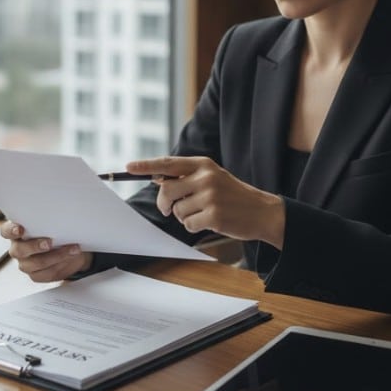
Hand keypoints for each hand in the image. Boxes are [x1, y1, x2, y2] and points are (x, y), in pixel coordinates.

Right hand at [0, 221, 93, 281]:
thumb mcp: (52, 221)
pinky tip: (70, 257)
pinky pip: (46, 273)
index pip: (6, 231)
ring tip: (72, 249)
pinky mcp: (36, 275)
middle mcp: (18, 249)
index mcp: (16, 232)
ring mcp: (26, 264)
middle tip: (49, 242)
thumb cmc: (56, 230)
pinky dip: (61, 264)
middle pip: (19, 250)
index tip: (20, 229)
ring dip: (56, 256)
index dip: (11, 231)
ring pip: (35, 263)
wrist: (69, 247)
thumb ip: (48, 219)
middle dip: (35, 246)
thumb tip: (58, 214)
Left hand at [126, 156, 285, 248]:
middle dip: (164, 203)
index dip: (145, 166)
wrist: (262, 211)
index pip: (168, 163)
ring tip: (203, 213)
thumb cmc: (233, 196)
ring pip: (176, 210)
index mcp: (203, 164)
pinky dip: (193, 226)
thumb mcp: (213, 177)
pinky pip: (187, 224)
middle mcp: (206, 177)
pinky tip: (209, 222)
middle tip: (168, 209)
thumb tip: (156, 179)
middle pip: (166, 190)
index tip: (128, 167)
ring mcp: (210, 196)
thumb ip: (187, 177)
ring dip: (183, 216)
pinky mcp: (214, 215)